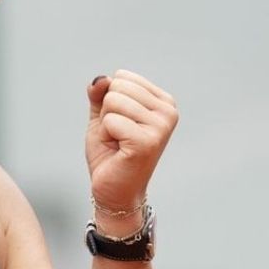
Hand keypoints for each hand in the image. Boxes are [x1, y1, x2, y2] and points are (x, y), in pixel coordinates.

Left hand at [86, 69, 178, 210]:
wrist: (114, 191)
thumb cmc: (110, 154)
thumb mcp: (102, 117)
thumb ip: (100, 94)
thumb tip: (100, 79)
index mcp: (163, 102)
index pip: (122, 77)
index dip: (109, 102)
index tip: (120, 125)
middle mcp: (168, 111)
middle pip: (117, 87)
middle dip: (106, 112)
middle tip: (117, 136)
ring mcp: (161, 126)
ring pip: (112, 101)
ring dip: (106, 125)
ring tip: (118, 143)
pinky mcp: (148, 141)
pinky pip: (110, 120)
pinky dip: (106, 136)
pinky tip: (118, 151)